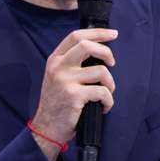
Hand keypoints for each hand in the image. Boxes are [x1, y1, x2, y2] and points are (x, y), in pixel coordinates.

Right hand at [28, 27, 116, 149]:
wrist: (46, 127)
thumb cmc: (58, 103)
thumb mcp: (58, 77)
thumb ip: (72, 63)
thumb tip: (99, 51)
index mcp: (55, 59)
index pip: (77, 36)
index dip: (98, 33)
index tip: (113, 34)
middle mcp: (58, 67)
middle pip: (87, 45)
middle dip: (106, 52)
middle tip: (112, 63)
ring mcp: (65, 81)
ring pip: (101, 71)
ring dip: (110, 84)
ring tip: (106, 93)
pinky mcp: (74, 96)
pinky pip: (102, 92)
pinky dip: (108, 101)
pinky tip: (103, 107)